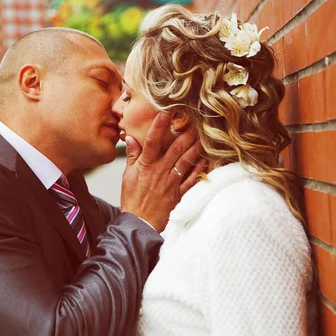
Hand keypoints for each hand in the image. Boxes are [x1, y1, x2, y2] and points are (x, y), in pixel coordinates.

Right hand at [121, 112, 205, 231]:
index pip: (152, 141)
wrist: (139, 222)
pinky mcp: (179, 194)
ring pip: (186, 161)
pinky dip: (200, 169)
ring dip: (195, 147)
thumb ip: (132, 156)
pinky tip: (207, 160)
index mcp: (146, 166)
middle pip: (175, 148)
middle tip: (194, 120)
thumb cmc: (132, 199)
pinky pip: (192, 179)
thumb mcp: (127, 176)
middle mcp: (159, 172)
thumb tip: (130, 137)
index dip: (159, 126)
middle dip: (185, 133)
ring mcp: (170, 183)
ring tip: (203, 135)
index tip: (165, 112)